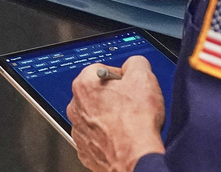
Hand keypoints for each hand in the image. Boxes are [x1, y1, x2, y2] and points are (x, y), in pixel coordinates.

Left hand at [67, 56, 165, 171]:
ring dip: (110, 117)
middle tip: (132, 104)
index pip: (103, 69)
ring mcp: (78, 128)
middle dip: (114, 96)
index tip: (131, 86)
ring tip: (128, 123)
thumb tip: (134, 64)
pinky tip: (122, 137)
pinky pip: (96, 136)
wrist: (135, 158)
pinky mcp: (85, 149)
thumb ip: (136, 63)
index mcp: (85, 83)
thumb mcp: (144, 78)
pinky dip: (107, 136)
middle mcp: (76, 105)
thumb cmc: (137, 123)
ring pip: (96, 115)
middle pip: (97, 92)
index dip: (122, 77)